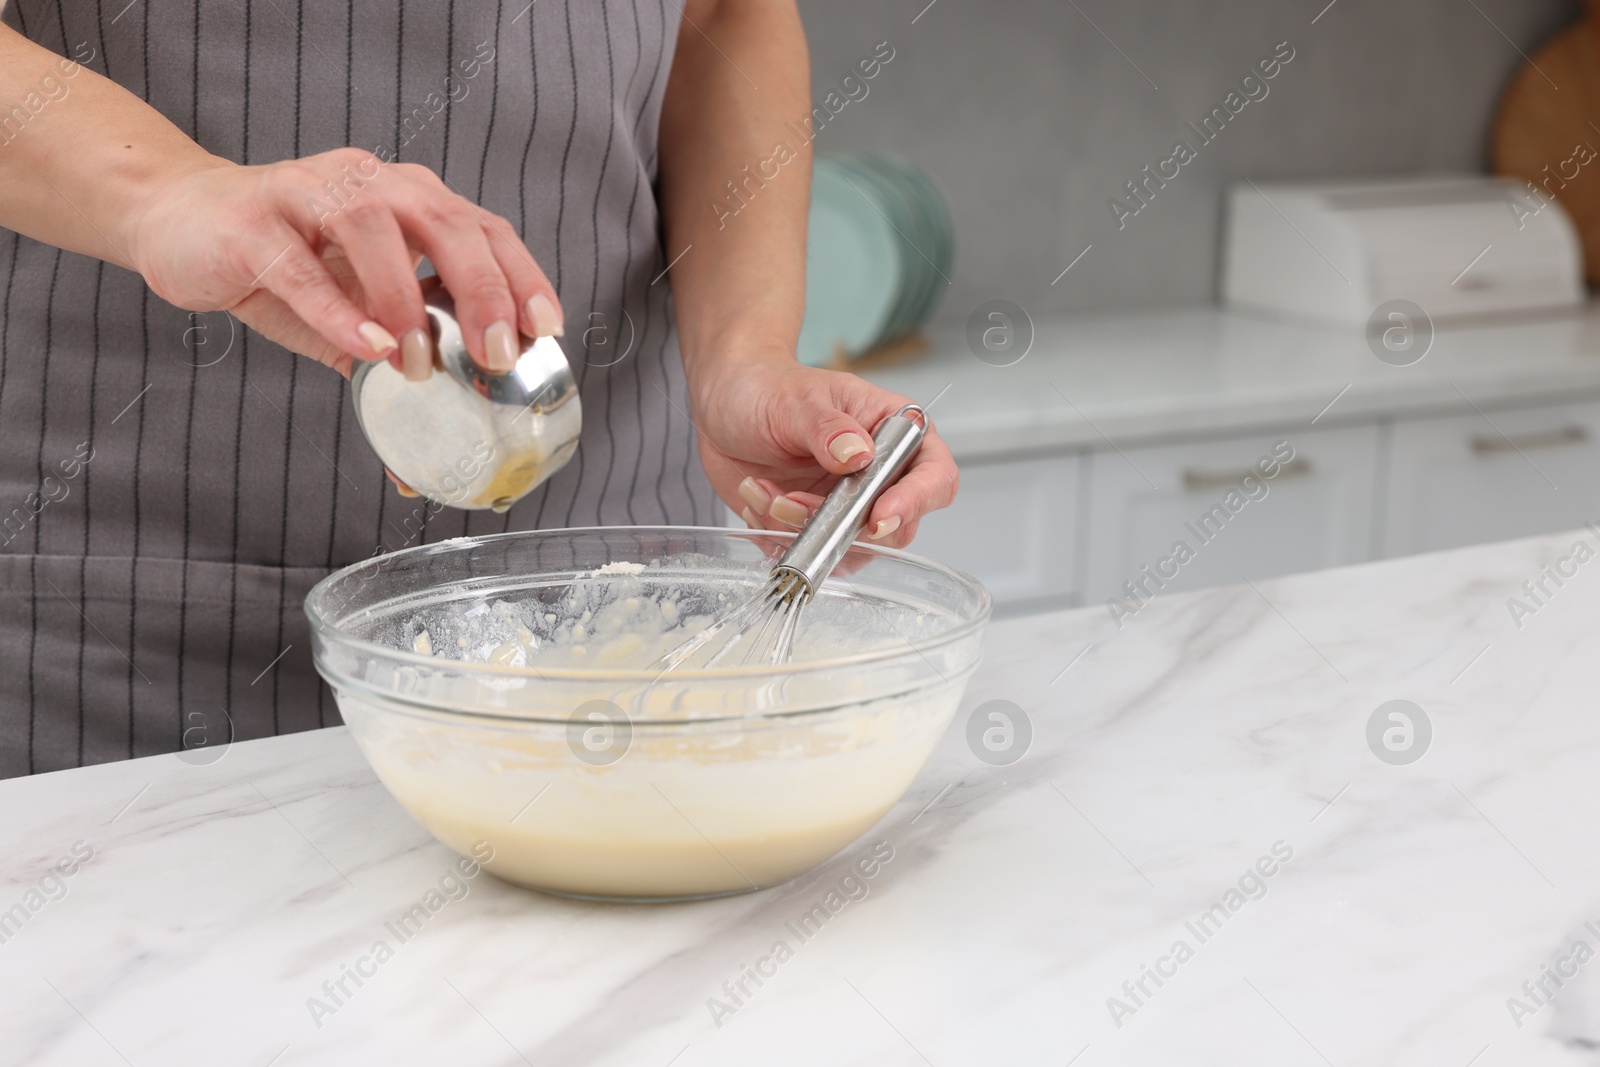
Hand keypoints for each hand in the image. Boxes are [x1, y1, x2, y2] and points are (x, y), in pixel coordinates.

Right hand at [127, 147, 565, 375]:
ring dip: (404, 300)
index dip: (521, 277)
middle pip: (446, 222)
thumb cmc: (283, 265)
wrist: (181, 221)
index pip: (485, 228)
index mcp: (411, 200)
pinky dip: (339, 310)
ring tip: (419, 361)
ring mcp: (309, 193)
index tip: (545, 329)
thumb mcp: (357, 311)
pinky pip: (301, 266)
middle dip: (482, 289)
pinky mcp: (253, 221)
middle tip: (495, 352)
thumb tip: (440, 437)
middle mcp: (370, 184)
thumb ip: (400, 354)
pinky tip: (367, 348)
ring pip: (374, 230)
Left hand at [686, 356, 958, 548]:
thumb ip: (828, 429)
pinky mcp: (817, 527)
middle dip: (842, 524)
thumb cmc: (769, 388)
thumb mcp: (797, 401)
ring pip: (850, 548)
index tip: (878, 516)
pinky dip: (776, 533)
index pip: (934, 475)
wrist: (725, 403)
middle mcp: (880, 475)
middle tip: (794, 502)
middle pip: (897, 528)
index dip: (915, 501)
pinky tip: (757, 495)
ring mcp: (849, 506)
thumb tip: (858, 455)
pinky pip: (810, 552)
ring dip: (802, 531)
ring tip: (768, 493)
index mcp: (894, 432)